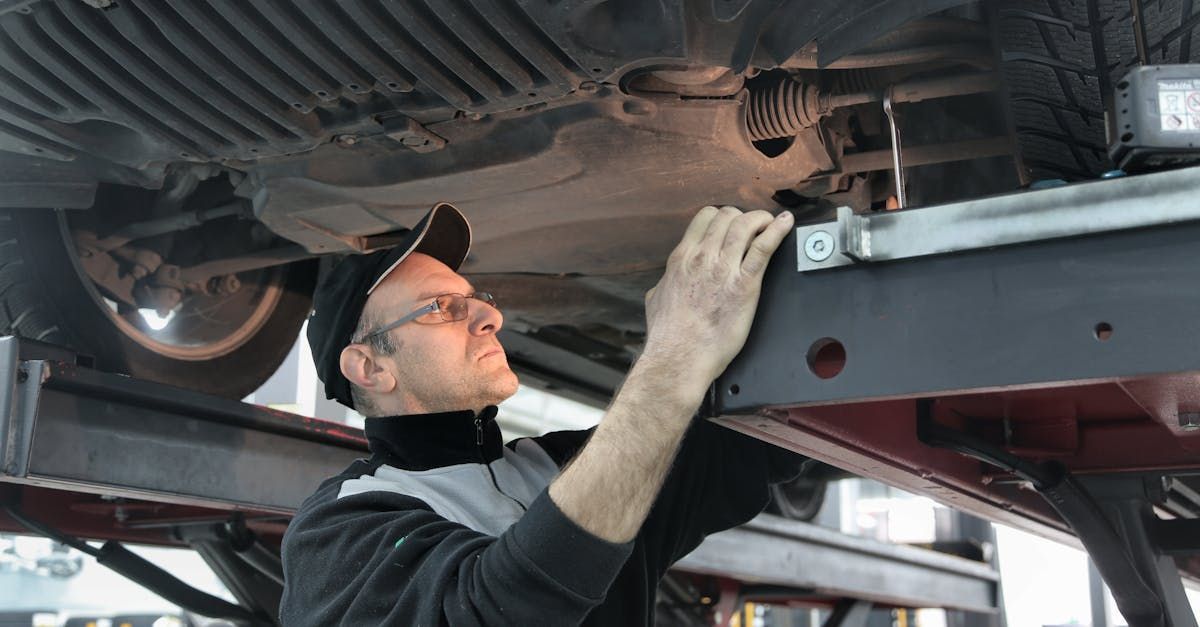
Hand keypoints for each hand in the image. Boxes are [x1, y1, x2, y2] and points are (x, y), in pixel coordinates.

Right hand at [641, 205, 792, 394]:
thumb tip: (664, 283)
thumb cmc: (668, 335)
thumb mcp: (655, 299)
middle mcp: (702, 257)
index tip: (731, 224)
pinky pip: (764, 248)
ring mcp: (724, 269)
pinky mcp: (745, 285)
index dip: (722, 216)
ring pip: (745, 225)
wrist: (680, 356)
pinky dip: (778, 231)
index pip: (705, 218)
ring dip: (761, 219)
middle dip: (743, 217)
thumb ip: (664, 283)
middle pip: (727, 216)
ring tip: (771, 222)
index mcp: (682, 258)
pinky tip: (786, 223)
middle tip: (752, 227)